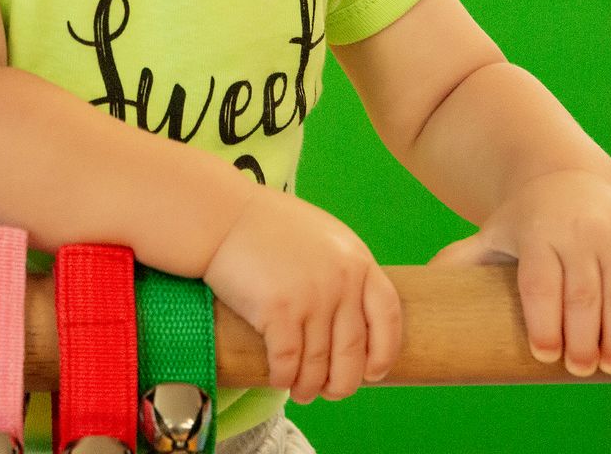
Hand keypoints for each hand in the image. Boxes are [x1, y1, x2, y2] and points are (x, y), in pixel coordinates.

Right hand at [202, 191, 400, 404]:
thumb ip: (342, 270)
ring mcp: (311, 298)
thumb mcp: (322, 237)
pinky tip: (280, 380)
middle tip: (332, 392)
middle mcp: (341, 282)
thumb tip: (349, 315)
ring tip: (303, 393)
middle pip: (353, 350)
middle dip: (343, 381)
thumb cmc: (265, 225)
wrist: (222, 217)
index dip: (384, 351)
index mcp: (357, 261)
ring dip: (310, 386)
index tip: (373, 372)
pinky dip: (285, 378)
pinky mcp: (278, 312)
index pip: (388, 317)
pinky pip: (288, 362)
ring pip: (319, 363)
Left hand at [429, 168, 610, 376]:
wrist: (567, 179)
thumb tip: (422, 291)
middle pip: (583, 292)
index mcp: (535, 232)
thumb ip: (464, 261)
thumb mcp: (492, 234)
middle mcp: (576, 229)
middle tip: (580, 369)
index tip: (546, 356)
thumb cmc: (525, 223)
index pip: (540, 283)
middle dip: (584, 337)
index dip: (545, 322)